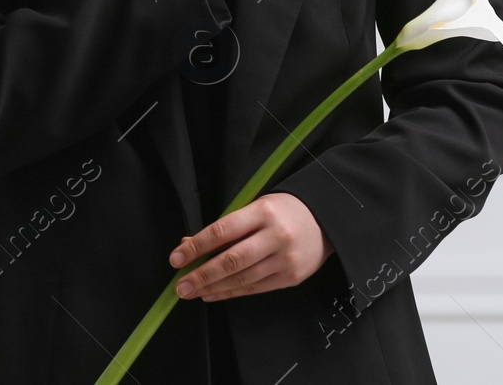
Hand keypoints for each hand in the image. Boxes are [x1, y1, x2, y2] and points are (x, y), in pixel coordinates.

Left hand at [169, 192, 333, 301]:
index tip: (177, 258)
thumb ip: (226, 226)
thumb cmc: (284, 211)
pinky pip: (254, 288)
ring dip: (212, 288)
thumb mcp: (256, 207)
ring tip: (191, 292)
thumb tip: (188, 244)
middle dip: (202, 275)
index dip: (197, 246)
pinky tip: (212, 294)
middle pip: (231, 260)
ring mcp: (285, 259)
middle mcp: (275, 236)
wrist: (325, 221)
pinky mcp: (290, 278)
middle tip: (180, 286)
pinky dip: (230, 292)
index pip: (223, 230)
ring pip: (241, 278)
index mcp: (264, 212)